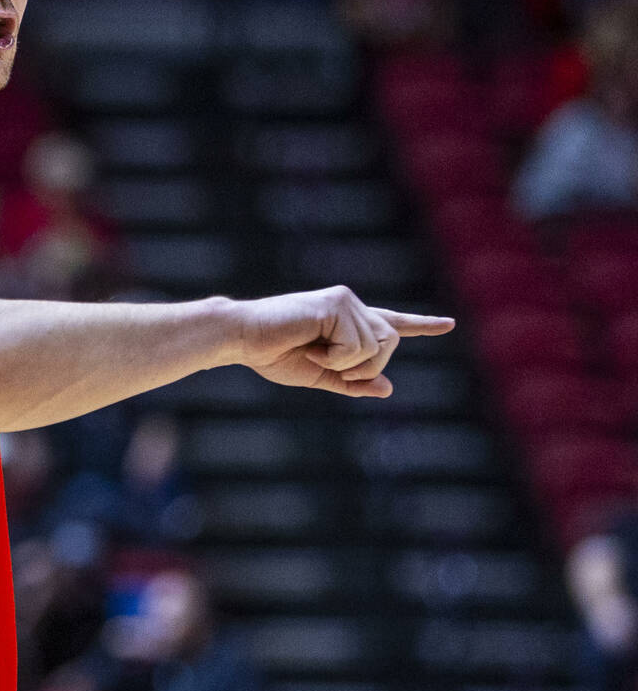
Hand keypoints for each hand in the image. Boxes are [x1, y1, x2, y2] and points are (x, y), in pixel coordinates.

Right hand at [237, 285, 454, 396]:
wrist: (242, 338)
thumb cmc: (272, 354)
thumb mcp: (318, 376)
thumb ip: (353, 382)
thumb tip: (388, 388)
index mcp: (347, 322)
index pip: (391, 323)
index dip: (421, 325)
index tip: (448, 324)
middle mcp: (351, 306)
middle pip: (390, 343)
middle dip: (365, 367)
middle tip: (326, 365)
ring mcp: (345, 301)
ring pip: (377, 347)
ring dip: (346, 364)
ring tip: (313, 353)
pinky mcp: (335, 303)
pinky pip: (357, 345)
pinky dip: (335, 358)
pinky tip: (309, 347)